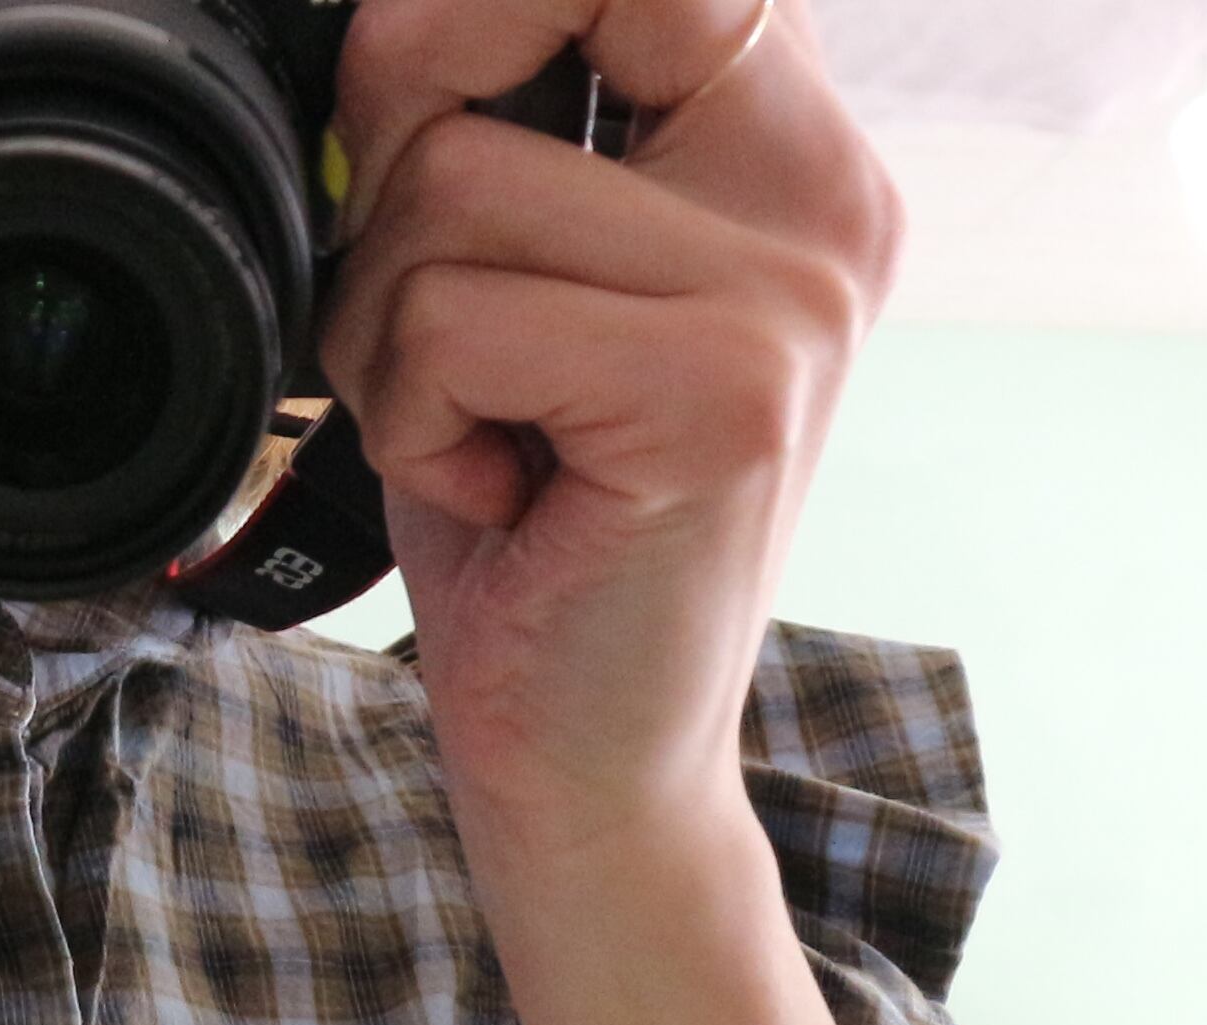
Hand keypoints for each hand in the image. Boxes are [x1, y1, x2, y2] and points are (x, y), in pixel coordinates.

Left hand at [316, 1, 898, 861]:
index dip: (478, 4)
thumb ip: (490, 128)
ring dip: (391, 333)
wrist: (591, 767)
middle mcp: (819, 192)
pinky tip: (495, 493)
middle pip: (531, 3)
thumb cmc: (531, 533)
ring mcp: (789, 291)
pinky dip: (413, 419)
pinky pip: (453, 316)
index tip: (420, 99)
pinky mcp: (723, 392)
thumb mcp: (507, 288)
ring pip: (452, 185)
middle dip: (401, 143)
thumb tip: (387, 20)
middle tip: (428, 314)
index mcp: (783, 141)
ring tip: (476, 435)